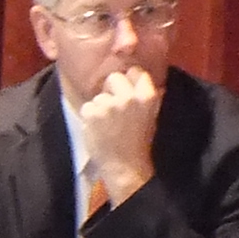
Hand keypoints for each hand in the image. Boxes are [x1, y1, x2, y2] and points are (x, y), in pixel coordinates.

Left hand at [79, 66, 159, 200]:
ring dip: (100, 107)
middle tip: (114, 107)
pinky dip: (90, 117)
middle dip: (111, 89)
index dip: (130, 80)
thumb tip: (142, 76)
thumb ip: (146, 95)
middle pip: (114, 77)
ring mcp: (109, 105)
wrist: (125, 166)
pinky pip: (87, 107)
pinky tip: (99, 129)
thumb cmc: (139, 142)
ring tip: (108, 124)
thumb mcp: (151, 115)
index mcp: (147, 96)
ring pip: (99, 96)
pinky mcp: (92, 113)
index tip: (127, 89)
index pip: (136, 72)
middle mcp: (128, 97)